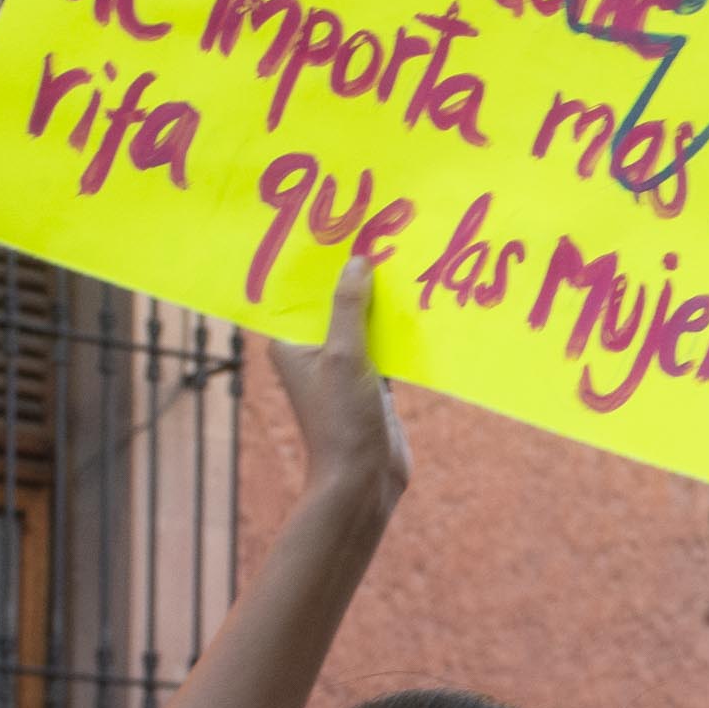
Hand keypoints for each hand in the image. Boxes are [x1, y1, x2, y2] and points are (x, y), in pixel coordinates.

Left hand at [267, 253, 409, 507]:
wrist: (363, 479)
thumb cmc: (341, 420)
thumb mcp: (343, 356)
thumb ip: (349, 308)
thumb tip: (357, 261)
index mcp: (289, 343)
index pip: (301, 292)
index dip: (318, 263)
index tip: (339, 228)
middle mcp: (312, 351)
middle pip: (335, 303)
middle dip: (356, 277)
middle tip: (380, 237)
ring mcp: (342, 367)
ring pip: (362, 322)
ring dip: (381, 303)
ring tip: (404, 264)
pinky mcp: (370, 381)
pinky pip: (383, 343)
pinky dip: (398, 329)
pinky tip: (419, 307)